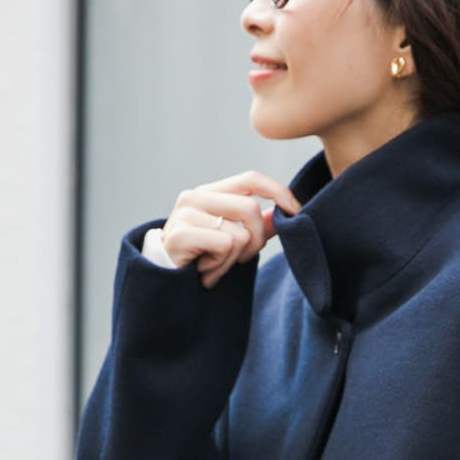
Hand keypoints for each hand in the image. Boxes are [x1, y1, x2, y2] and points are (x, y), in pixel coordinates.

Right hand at [161, 170, 302, 287]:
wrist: (162, 281)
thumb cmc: (198, 259)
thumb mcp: (231, 240)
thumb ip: (256, 226)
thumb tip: (284, 214)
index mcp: (210, 192)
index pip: (251, 179)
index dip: (279, 192)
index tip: (296, 212)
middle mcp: (196, 196)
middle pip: (251, 209)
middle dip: (257, 240)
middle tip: (242, 260)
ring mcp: (186, 213)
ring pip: (240, 233)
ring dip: (234, 259)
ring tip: (214, 267)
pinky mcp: (182, 233)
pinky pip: (225, 246)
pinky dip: (221, 266)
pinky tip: (204, 271)